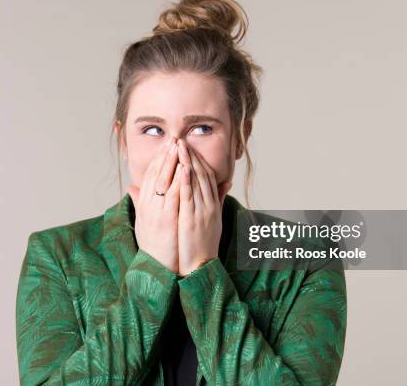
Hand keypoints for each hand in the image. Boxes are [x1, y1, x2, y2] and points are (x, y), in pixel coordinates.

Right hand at [127, 136, 181, 272]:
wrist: (156, 267)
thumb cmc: (153, 245)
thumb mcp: (143, 221)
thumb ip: (139, 202)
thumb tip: (131, 187)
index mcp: (144, 204)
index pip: (151, 175)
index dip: (159, 159)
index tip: (167, 145)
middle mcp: (148, 205)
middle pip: (157, 174)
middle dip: (166, 155)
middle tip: (174, 139)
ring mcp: (157, 211)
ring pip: (164, 181)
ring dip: (172, 162)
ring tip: (180, 147)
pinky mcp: (167, 219)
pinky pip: (174, 196)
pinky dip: (179, 181)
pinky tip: (185, 169)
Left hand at [177, 139, 232, 275]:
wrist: (202, 266)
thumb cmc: (205, 244)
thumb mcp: (214, 219)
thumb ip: (218, 200)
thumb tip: (227, 183)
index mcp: (213, 205)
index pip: (208, 176)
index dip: (199, 160)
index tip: (189, 147)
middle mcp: (210, 205)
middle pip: (202, 175)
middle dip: (191, 156)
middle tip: (181, 140)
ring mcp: (203, 212)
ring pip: (196, 182)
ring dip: (187, 162)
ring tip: (179, 147)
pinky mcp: (192, 219)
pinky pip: (189, 197)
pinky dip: (186, 181)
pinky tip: (182, 168)